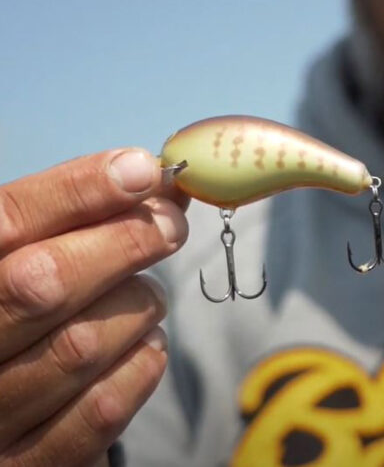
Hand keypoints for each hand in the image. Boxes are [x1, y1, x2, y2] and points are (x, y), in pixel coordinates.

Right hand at [0, 149, 188, 465]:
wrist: (2, 407)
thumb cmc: (19, 315)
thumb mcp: (24, 259)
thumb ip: (71, 220)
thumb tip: (152, 176)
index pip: (4, 225)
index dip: (78, 191)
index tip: (144, 170)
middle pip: (41, 283)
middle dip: (123, 243)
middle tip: (168, 226)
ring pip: (81, 345)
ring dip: (138, 307)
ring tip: (149, 297)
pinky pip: (102, 411)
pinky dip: (142, 366)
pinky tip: (147, 345)